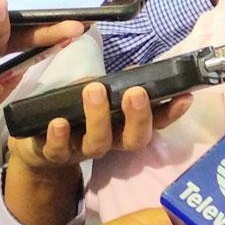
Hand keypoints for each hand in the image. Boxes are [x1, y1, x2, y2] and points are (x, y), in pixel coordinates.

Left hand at [4, 84, 191, 224]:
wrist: (40, 141)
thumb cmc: (79, 112)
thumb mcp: (102, 95)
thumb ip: (118, 84)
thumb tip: (137, 70)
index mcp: (126, 126)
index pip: (156, 122)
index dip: (171, 113)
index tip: (184, 97)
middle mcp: (111, 141)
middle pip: (134, 140)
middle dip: (138, 117)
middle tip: (136, 93)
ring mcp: (83, 150)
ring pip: (98, 143)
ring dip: (98, 117)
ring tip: (94, 89)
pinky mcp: (55, 154)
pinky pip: (57, 150)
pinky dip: (58, 136)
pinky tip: (58, 122)